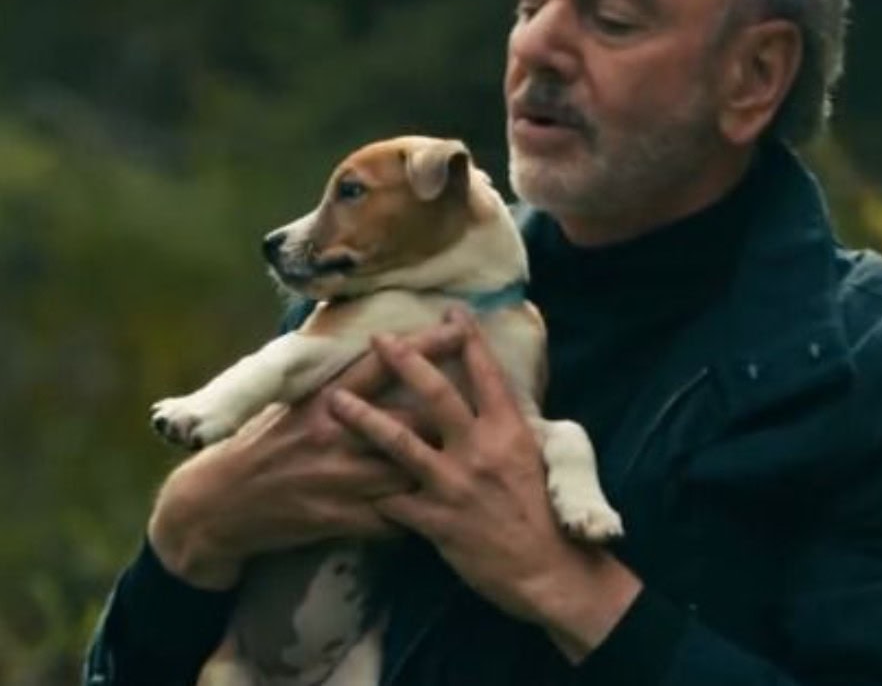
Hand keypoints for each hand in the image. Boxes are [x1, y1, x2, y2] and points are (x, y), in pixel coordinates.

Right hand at [147, 321, 464, 589]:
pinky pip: (394, 518)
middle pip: (410, 420)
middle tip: (487, 406)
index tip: (459, 327)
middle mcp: (336, 435)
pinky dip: (417, 515)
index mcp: (325, 401)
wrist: (219, 505)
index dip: (423, 345)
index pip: (381, 365)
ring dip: (441, 468)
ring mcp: (339, 480)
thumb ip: (338, 386)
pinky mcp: (340, 519)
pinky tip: (439, 512)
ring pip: (409, 470)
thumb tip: (377, 351)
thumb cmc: (261, 446)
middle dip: (449, 414)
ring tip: (476, 462)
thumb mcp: (294, 405)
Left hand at [330, 310, 641, 661]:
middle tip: (380, 338)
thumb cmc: (546, 512)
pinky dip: (372, 495)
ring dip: (363, 418)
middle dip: (405, 361)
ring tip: (334, 399)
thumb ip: (510, 428)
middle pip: (435, 394)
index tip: (451, 312)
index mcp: (509, 430)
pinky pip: (394, 502)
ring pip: (399, 441)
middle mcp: (479, 449)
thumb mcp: (539, 457)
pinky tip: (348, 488)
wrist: (547, 568)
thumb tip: (496, 401)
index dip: (468, 339)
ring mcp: (454, 484)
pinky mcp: (436, 520)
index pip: (486, 374)